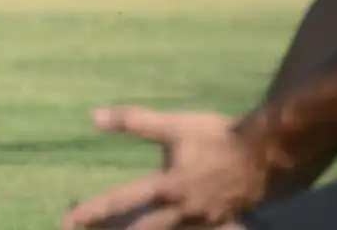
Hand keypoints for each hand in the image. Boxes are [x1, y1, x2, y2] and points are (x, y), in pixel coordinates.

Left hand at [63, 108, 269, 229]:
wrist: (267, 157)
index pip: (121, 202)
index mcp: (167, 188)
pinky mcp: (215, 225)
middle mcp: (181, 213)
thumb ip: (134, 122)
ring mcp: (199, 223)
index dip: (92, 211)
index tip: (68, 220)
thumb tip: (94, 117)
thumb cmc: (216, 137)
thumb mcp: (174, 126)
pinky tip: (158, 227)